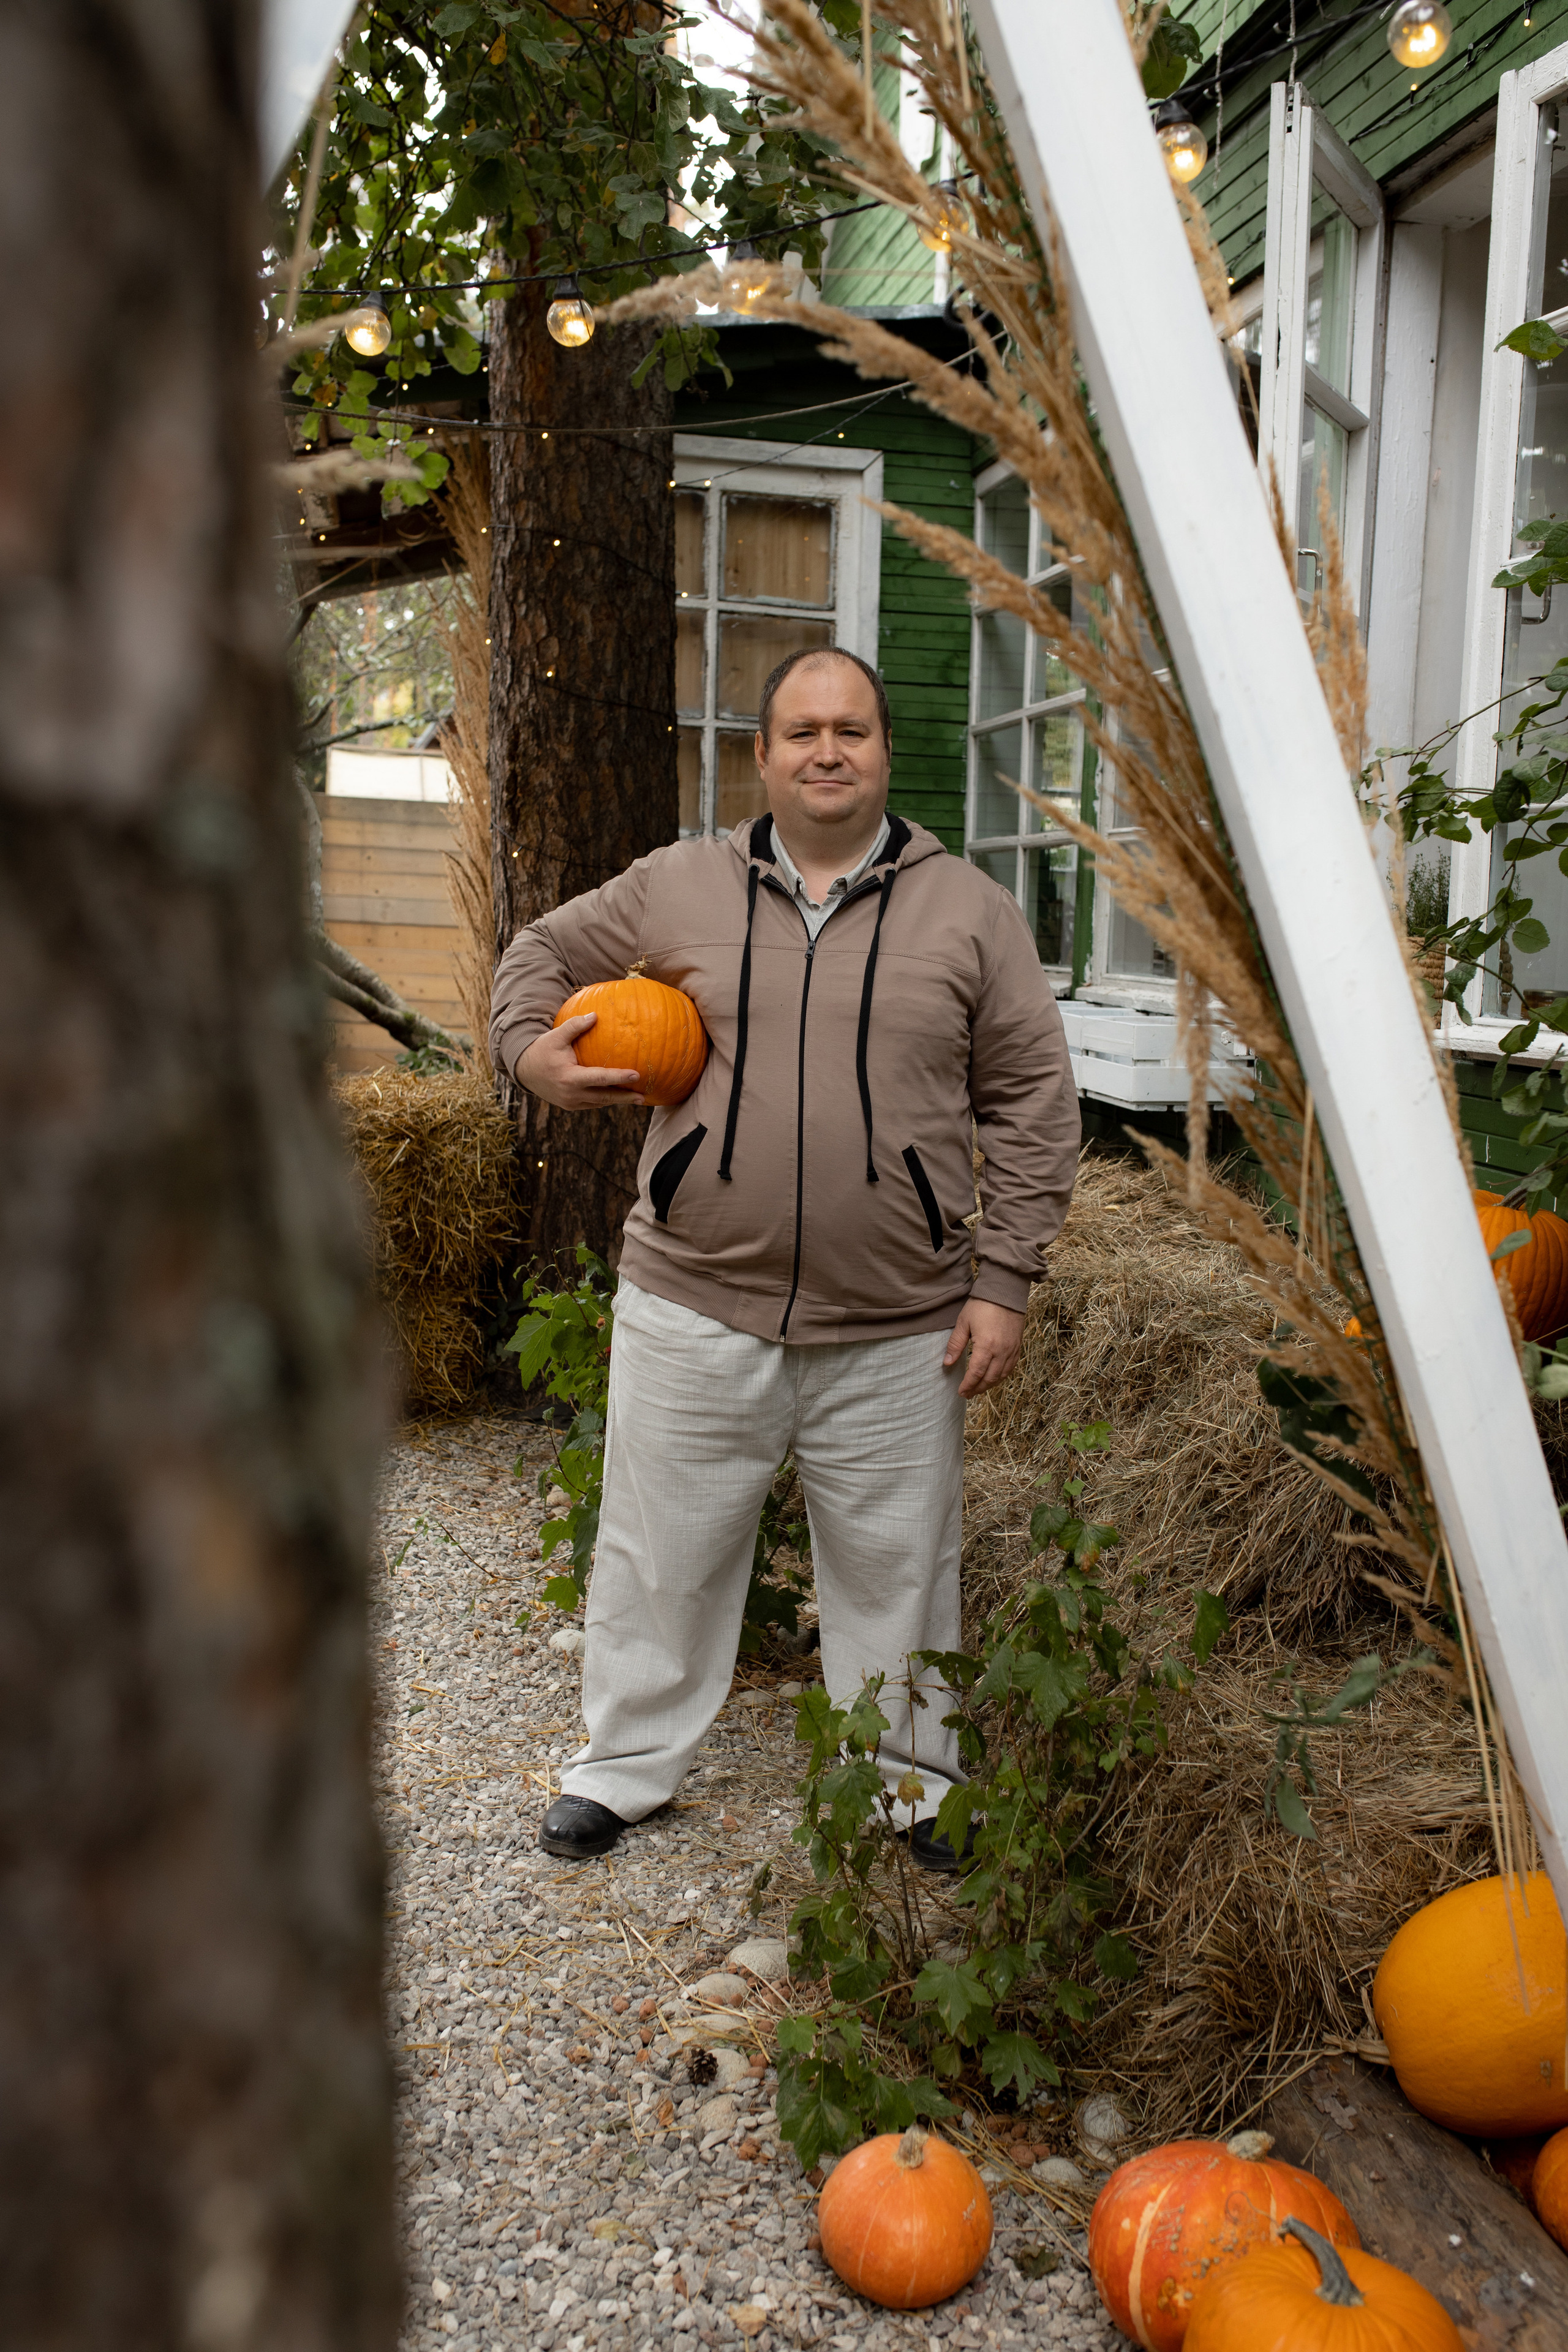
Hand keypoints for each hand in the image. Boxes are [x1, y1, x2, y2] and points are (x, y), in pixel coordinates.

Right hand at [515, 1014, 642, 1109]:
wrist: (524, 1070)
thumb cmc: (542, 1049)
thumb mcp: (556, 1036)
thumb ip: (575, 1026)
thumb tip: (596, 1015)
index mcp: (569, 1078)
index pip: (599, 1078)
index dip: (619, 1077)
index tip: (636, 1075)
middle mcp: (571, 1094)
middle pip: (604, 1097)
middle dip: (624, 1098)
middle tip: (643, 1097)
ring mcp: (570, 1102)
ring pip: (599, 1103)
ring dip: (617, 1100)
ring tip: (636, 1098)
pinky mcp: (570, 1105)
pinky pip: (592, 1103)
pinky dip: (605, 1100)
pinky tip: (618, 1095)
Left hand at [943, 1298, 1025, 1398]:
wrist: (1005, 1292)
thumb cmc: (982, 1305)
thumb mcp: (963, 1323)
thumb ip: (955, 1345)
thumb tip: (947, 1363)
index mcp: (986, 1346)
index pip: (976, 1373)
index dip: (968, 1385)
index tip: (960, 1392)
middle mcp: (1001, 1352)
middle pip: (989, 1379)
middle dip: (977, 1389)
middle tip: (967, 1394)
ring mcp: (1012, 1350)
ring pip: (1001, 1376)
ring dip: (989, 1385)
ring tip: (978, 1389)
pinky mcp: (1017, 1347)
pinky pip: (1010, 1368)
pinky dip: (1001, 1376)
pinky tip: (993, 1378)